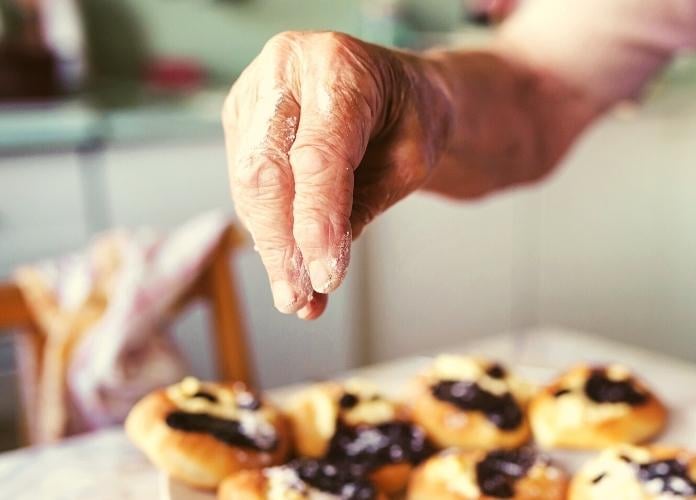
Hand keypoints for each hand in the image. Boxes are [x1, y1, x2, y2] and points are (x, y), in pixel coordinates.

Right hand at [223, 32, 450, 318]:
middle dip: (282, 242)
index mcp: (339, 65)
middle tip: (299, 296)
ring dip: (270, 247)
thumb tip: (320, 266)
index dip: (317, 220)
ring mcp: (256, 91)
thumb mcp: (411, 159)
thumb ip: (364, 203)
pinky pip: (245, 184)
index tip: (324, 276)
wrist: (399, 91)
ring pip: (248, 181)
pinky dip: (266, 232)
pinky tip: (287, 269)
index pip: (318, 154)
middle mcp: (287, 69)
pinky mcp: (241, 118)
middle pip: (268, 167)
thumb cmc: (411, 118)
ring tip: (296, 296)